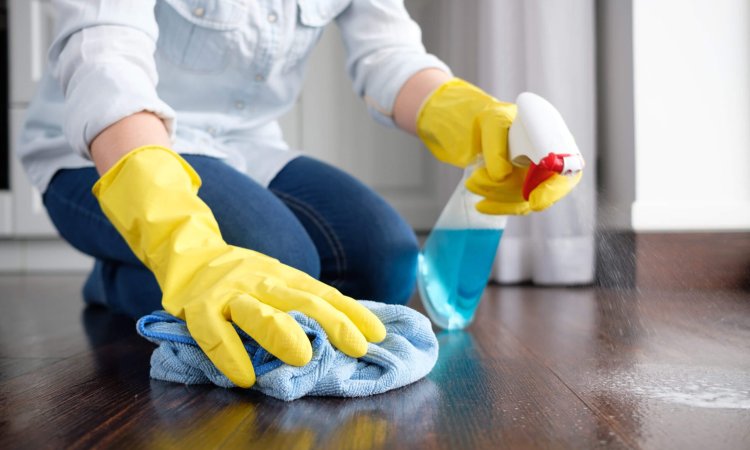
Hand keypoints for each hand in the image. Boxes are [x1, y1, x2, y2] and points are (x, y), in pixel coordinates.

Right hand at [93, 146, 385, 386]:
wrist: (189, 252)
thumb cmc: (242, 278)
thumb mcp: (277, 281)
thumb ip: (303, 301)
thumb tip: (349, 329)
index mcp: (285, 276)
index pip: (324, 294)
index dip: (351, 313)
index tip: (377, 334)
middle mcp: (262, 281)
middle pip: (301, 300)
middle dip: (332, 323)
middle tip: (356, 347)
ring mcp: (230, 292)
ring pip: (258, 311)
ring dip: (282, 333)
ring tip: (304, 357)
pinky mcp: (198, 307)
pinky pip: (213, 331)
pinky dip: (228, 353)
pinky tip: (244, 376)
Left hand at [416, 78, 581, 213]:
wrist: (471, 126)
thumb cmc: (489, 117)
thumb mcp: (491, 121)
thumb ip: (497, 145)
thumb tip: (502, 176)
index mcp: (553, 140)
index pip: (567, 171)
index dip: (554, 189)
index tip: (534, 200)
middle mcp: (549, 161)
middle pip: (542, 191)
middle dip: (511, 193)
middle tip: (479, 181)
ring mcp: (534, 178)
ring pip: (523, 200)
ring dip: (496, 195)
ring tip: (472, 181)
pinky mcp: (518, 189)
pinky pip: (513, 205)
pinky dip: (496, 207)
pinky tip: (481, 206)